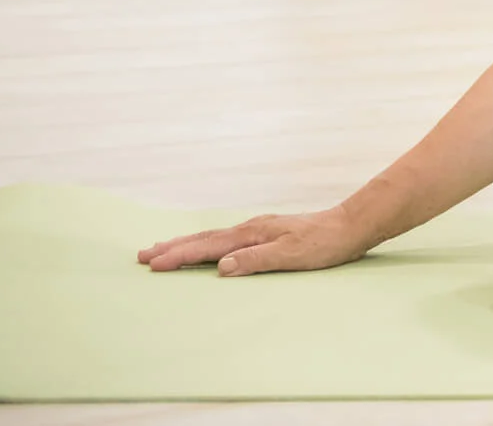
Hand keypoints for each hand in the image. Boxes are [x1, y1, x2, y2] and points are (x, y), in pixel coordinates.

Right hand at [138, 208, 369, 276]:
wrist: (350, 226)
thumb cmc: (324, 244)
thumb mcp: (292, 256)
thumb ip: (256, 260)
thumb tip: (220, 266)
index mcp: (253, 233)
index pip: (208, 247)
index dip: (179, 256)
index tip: (152, 263)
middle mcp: (251, 228)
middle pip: (203, 238)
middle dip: (172, 247)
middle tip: (142, 255)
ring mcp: (258, 229)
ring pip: (213, 237)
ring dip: (186, 244)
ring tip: (163, 249)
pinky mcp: (266, 234)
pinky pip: (226, 239)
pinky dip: (207, 244)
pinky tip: (206, 248)